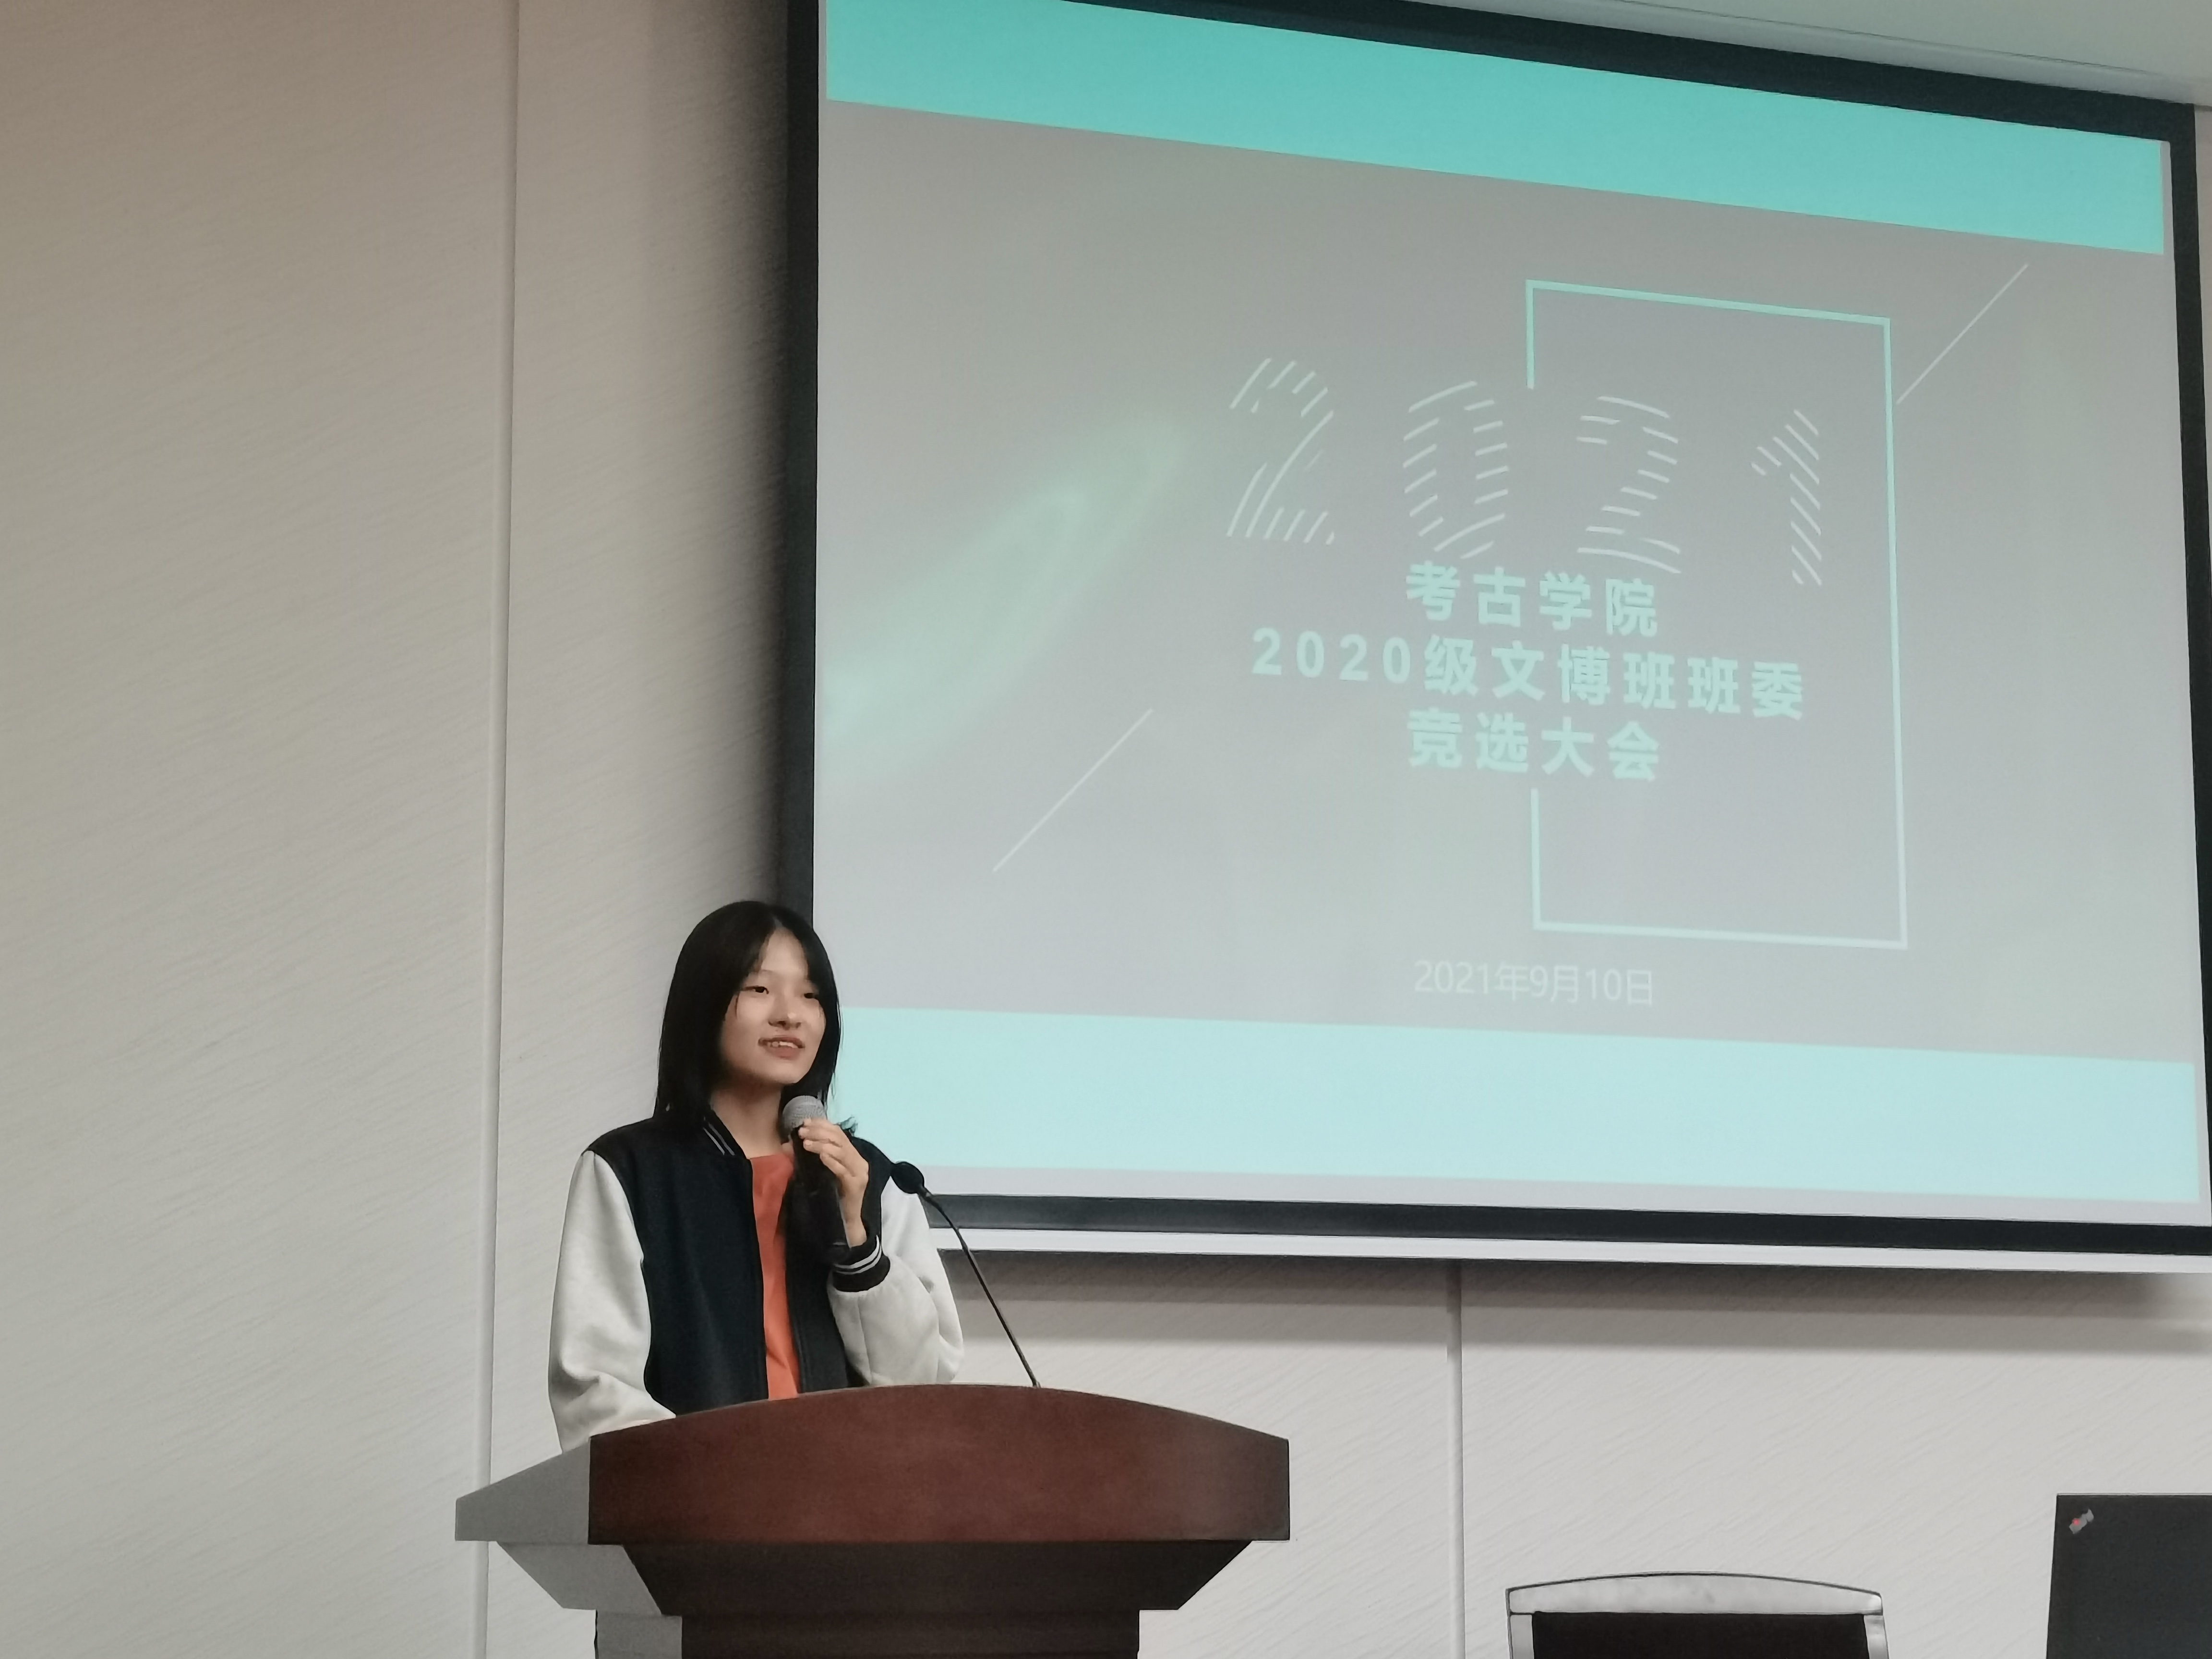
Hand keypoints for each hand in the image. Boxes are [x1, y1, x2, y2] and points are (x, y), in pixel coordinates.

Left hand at [795, 1118, 869, 1247]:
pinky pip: (843, 1170)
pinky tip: (821, 1156)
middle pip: (840, 1139)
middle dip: (819, 1132)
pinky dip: (832, 1161)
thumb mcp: (820, 1173)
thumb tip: (786, 1145)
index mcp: (852, 1155)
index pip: (839, 1133)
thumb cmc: (833, 1196)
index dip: (822, 1124)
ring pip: (841, 1152)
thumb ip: (808, 1158)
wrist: (846, 1222)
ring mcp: (859, 1173)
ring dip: (822, 1145)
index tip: (805, 1122)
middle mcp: (859, 1161)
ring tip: (806, 1143)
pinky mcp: (856, 1185)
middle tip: (802, 1132)